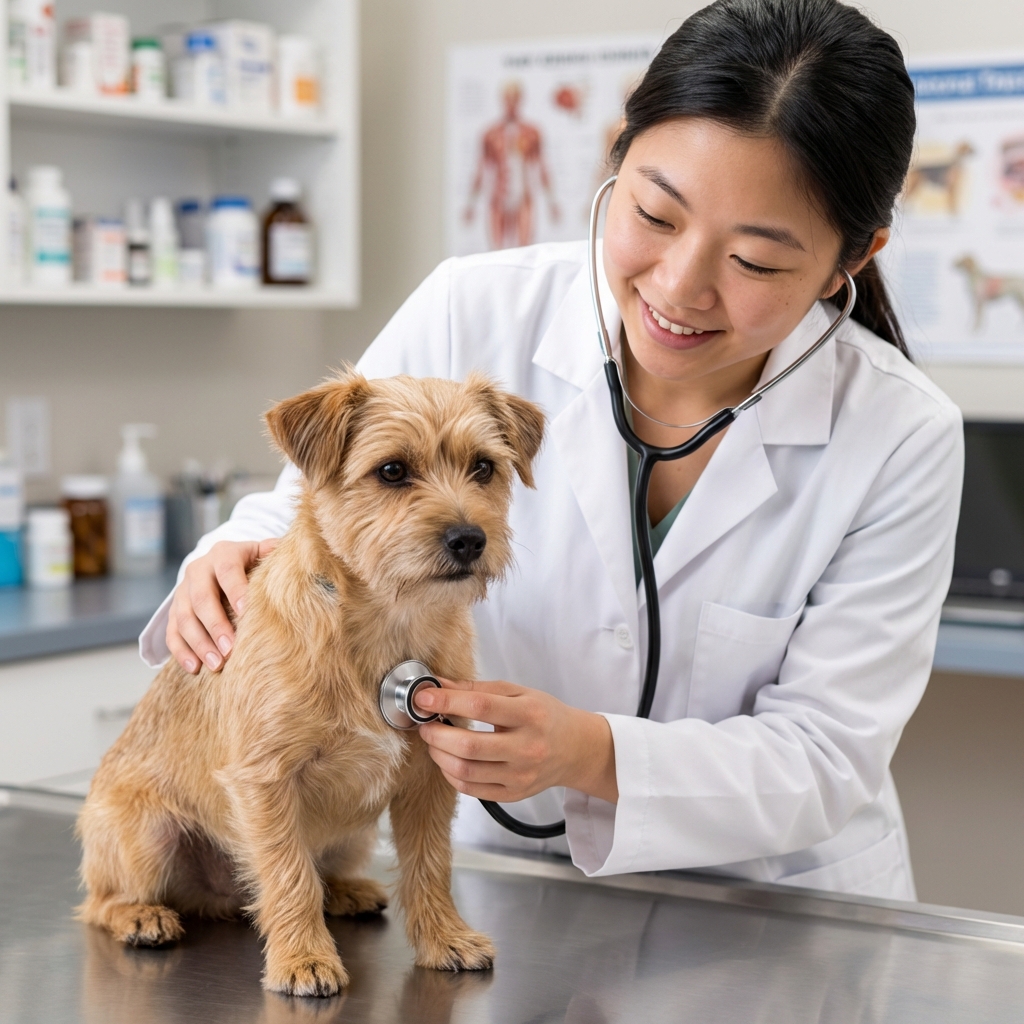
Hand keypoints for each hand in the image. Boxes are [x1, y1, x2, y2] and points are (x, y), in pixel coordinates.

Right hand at [166, 538, 279, 674]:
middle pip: (201, 597)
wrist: (223, 565)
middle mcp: (199, 569)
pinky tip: (194, 668)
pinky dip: (181, 651)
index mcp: (224, 553)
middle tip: (230, 649)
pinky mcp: (174, 610)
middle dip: (215, 625)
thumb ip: (277, 554)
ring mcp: (183, 590)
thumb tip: (301, 556)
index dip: (235, 590)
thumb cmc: (254, 565)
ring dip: (199, 643)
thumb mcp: (264, 554)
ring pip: (184, 617)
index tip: (245, 612)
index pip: (227, 569)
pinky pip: (172, 632)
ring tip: (216, 665)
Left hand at [414, 679, 617, 804]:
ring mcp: (520, 775)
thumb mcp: (517, 692)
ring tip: (434, 741)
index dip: (446, 702)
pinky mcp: (513, 794)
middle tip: (424, 724)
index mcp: (530, 714)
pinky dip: (450, 773)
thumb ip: (477, 689)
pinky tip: (448, 760)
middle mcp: (527, 747)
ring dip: (439, 754)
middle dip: (436, 734)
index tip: (422, 698)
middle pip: (469, 745)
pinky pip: (471, 789)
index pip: (480, 706)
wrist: (574, 748)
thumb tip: (437, 685)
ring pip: (466, 770)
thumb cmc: (544, 715)